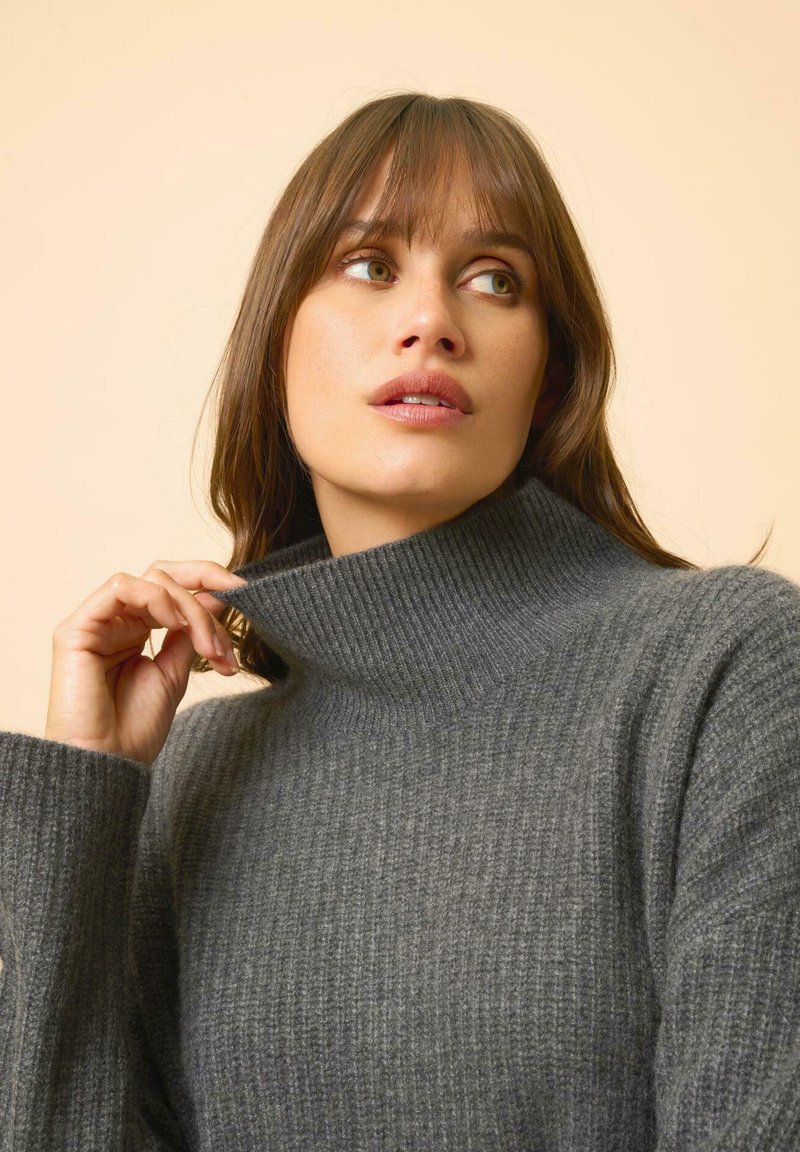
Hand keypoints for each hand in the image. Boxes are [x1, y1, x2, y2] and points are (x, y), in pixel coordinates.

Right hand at [44, 561, 247, 765]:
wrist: (108, 765)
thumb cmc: (136, 729)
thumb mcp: (177, 671)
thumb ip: (192, 632)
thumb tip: (219, 595)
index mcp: (136, 630)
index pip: (173, 587)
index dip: (209, 582)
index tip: (247, 594)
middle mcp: (115, 620)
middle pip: (163, 575)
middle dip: (206, 587)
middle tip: (236, 605)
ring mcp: (95, 622)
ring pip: (150, 580)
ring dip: (190, 606)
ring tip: (208, 646)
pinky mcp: (76, 628)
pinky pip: (120, 587)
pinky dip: (156, 598)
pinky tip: (174, 624)